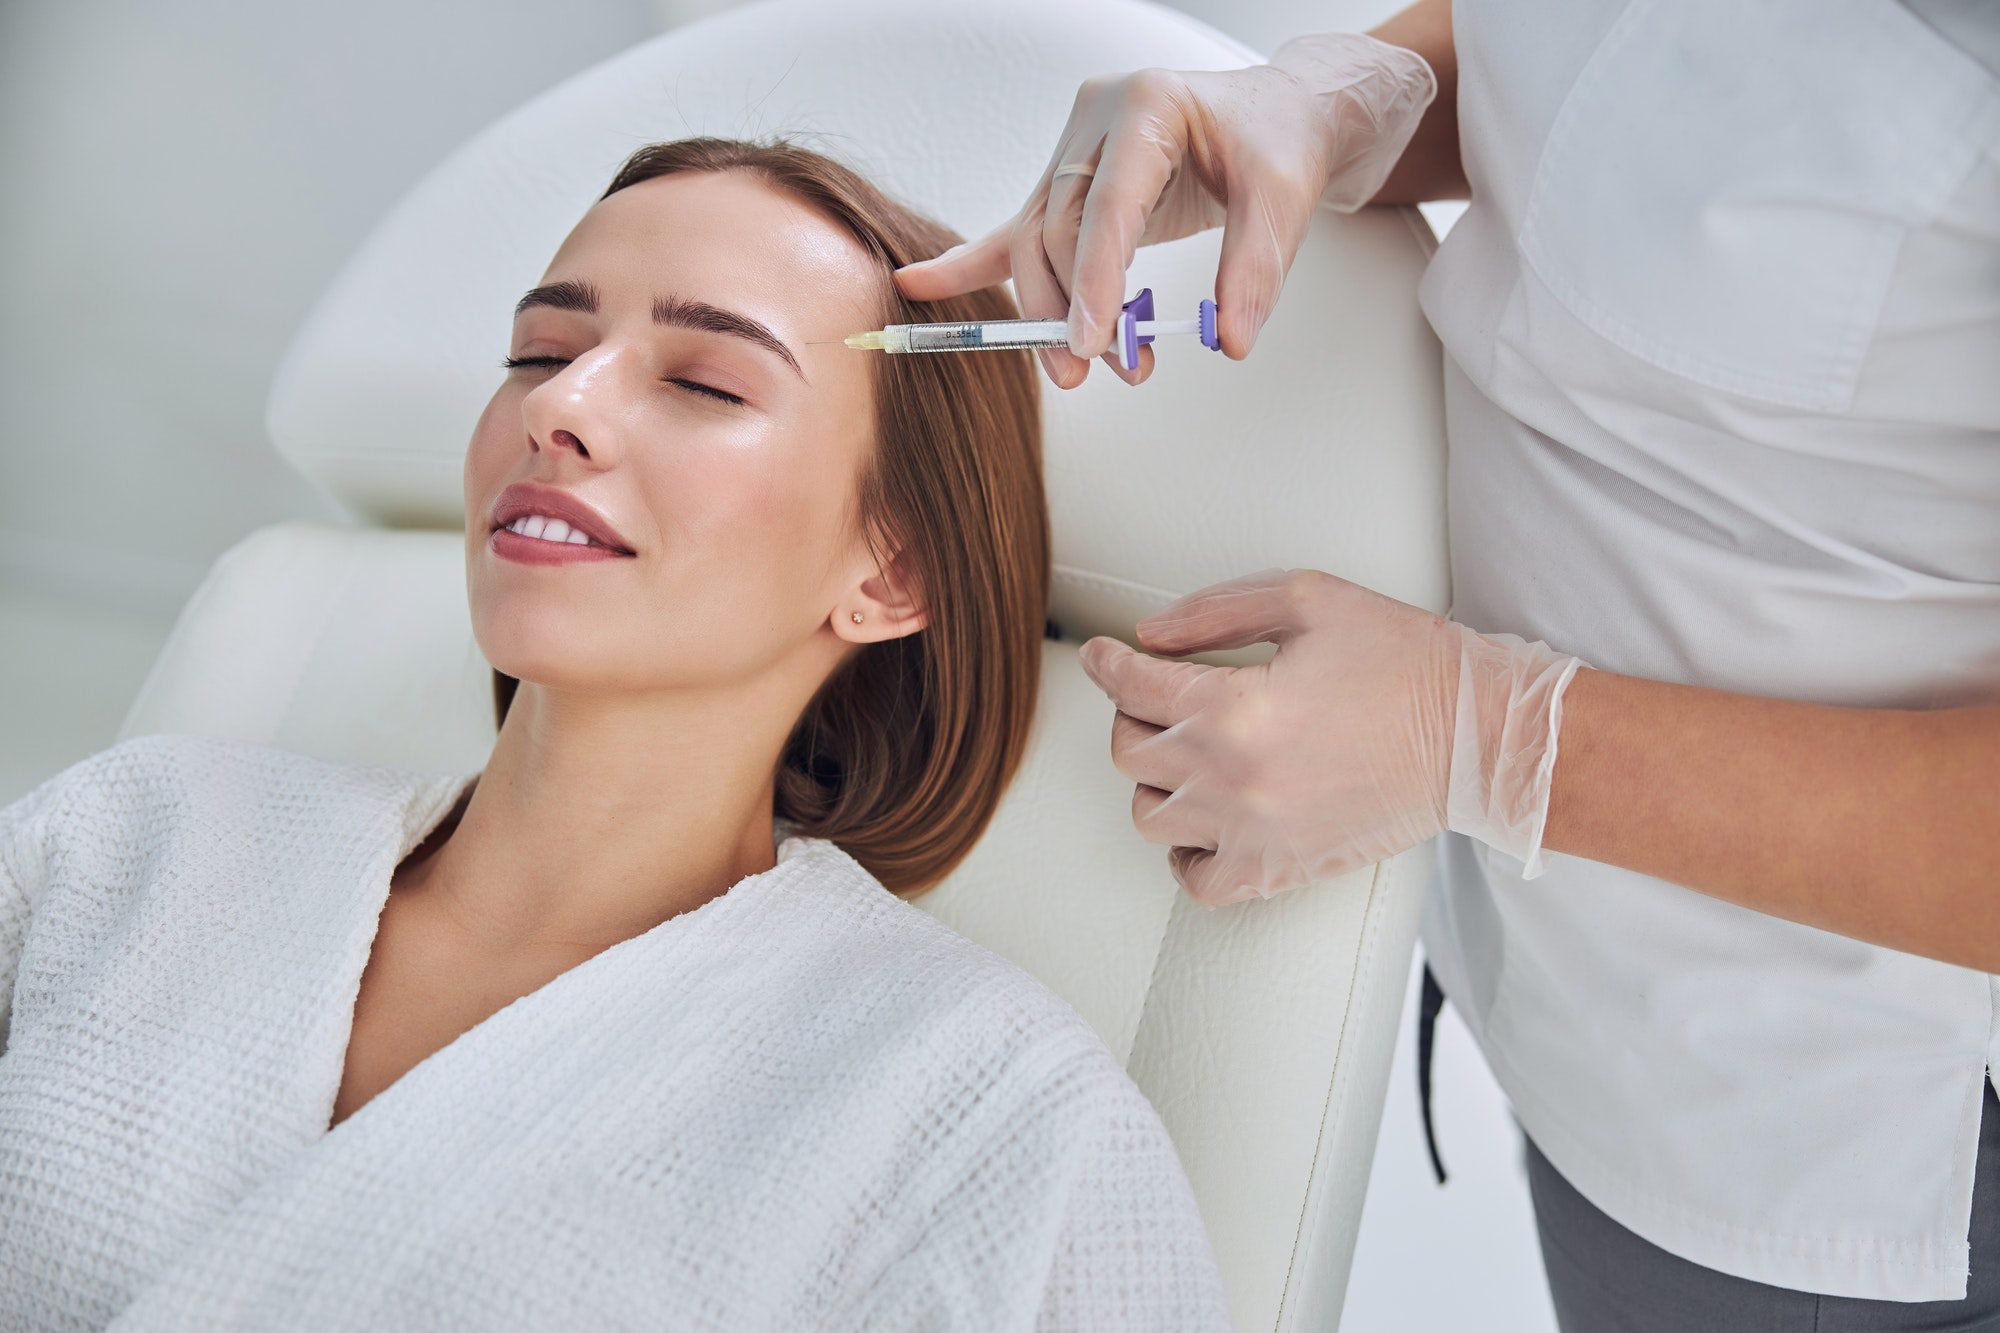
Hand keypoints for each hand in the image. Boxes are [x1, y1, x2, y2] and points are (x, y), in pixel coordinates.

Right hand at [892, 33, 1435, 389]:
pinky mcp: (1068, 184)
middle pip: (1058, 229)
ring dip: (1052, 313)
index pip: (1108, 204)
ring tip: (1086, 367)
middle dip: (1075, 309)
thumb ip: (1255, 269)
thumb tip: (1229, 341)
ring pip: (1035, 241)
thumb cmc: (1275, 142)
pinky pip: (1014, 229)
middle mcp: (1098, 124)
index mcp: (1147, 107)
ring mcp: (1074, 151)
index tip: (1090, 339)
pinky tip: (920, 287)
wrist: (1275, 117)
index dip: (1095, 277)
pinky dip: (969, 265)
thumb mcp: (1285, 198)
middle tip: (1108, 368)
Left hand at [1076, 569, 1583, 905]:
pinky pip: (1197, 881)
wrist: (1476, 739)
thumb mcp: (1309, 601)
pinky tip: (1201, 822)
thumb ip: (1217, 611)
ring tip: (1186, 754)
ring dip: (1154, 781)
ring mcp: (1253, 833)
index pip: (1131, 686)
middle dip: (1131, 714)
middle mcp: (1233, 779)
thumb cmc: (1406, 663)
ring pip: (1150, 818)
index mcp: (1236, 708)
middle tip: (1155, 695)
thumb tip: (1150, 635)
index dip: (1104, 662)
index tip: (1099, 653)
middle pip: (1130, 754)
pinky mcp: (1280, 869)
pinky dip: (1184, 854)